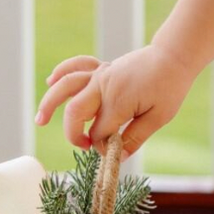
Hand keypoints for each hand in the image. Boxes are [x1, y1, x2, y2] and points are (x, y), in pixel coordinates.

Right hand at [35, 43, 191, 156]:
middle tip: (83, 146)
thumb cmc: (170, 87)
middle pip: (75, 113)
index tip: (113, 152)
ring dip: (50, 102)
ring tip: (40, 120)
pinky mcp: (102, 67)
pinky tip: (50, 82)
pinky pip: (76, 65)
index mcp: (119, 101)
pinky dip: (61, 72)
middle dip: (73, 134)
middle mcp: (104, 86)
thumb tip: (119, 157)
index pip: (99, 132)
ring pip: (66, 86)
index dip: (102, 147)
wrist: (173, 56)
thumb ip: (135, 137)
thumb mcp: (159, 117)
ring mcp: (101, 74)